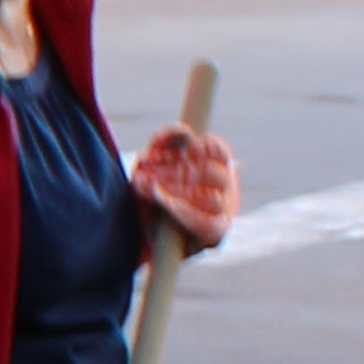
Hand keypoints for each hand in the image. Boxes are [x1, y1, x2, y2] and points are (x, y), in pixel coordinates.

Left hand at [131, 123, 235, 251]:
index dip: (202, 145)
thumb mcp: (149, 163)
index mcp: (215, 164)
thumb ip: (162, 142)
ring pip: (211, 197)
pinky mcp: (215, 233)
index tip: (182, 146)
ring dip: (174, 188)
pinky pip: (208, 224)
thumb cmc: (148, 191)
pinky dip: (183, 211)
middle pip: (212, 172)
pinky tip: (161, 201)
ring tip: (144, 184)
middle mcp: (225, 187)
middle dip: (174, 168)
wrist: (138, 233)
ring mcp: (223, 211)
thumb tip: (182, 129)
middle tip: (142, 168)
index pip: (218, 149)